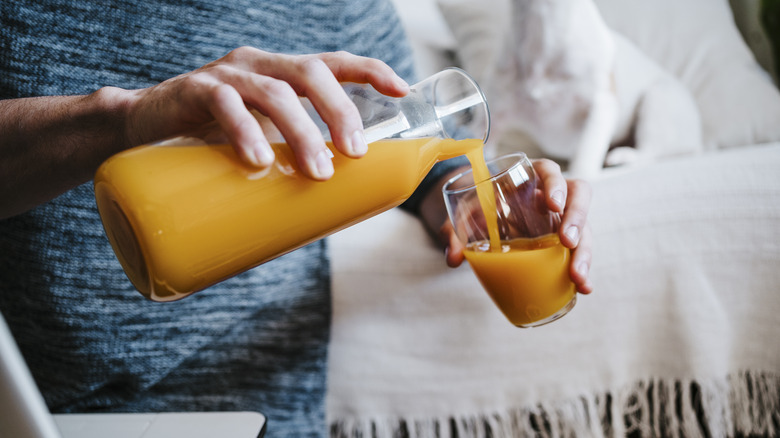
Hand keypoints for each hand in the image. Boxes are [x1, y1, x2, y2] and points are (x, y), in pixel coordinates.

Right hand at [123, 47, 409, 179]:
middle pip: (311, 73)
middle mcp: (258, 65)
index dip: (370, 69)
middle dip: (340, 112)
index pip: (331, 62)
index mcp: (279, 73)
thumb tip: (336, 202)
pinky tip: (259, 161)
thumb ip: (290, 157)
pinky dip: (246, 132)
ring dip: (302, 132)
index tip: (402, 88)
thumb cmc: (211, 141)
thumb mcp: (260, 142)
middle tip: (355, 153)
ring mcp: (226, 74)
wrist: (139, 133)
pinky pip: (225, 104)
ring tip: (318, 171)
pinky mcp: (193, 90)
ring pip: (274, 91)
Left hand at [437, 159, 593, 294]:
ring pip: (584, 227)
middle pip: (578, 195)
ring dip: (584, 252)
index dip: (555, 185)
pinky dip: (582, 269)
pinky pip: (578, 251)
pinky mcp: (563, 240)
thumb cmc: (476, 209)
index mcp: (527, 178)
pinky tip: (583, 288)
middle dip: (577, 218)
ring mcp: (560, 218)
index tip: (552, 205)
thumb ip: (455, 232)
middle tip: (568, 242)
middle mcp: (550, 195)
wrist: (479, 219)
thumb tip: (455, 258)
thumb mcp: (462, 216)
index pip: (549, 171)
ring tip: (578, 277)